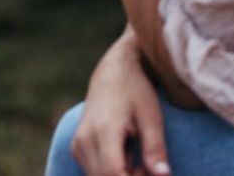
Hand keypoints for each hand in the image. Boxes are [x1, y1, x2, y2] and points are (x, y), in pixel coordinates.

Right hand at [73, 30, 170, 175]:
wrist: (115, 69)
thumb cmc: (137, 90)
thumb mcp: (152, 117)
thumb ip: (155, 149)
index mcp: (104, 130)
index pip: (114, 174)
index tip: (152, 174)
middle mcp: (85, 139)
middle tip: (150, 169)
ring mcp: (78, 143)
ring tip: (139, 161)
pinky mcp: (77, 146)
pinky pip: (93, 172)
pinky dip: (111, 173)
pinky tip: (128, 158)